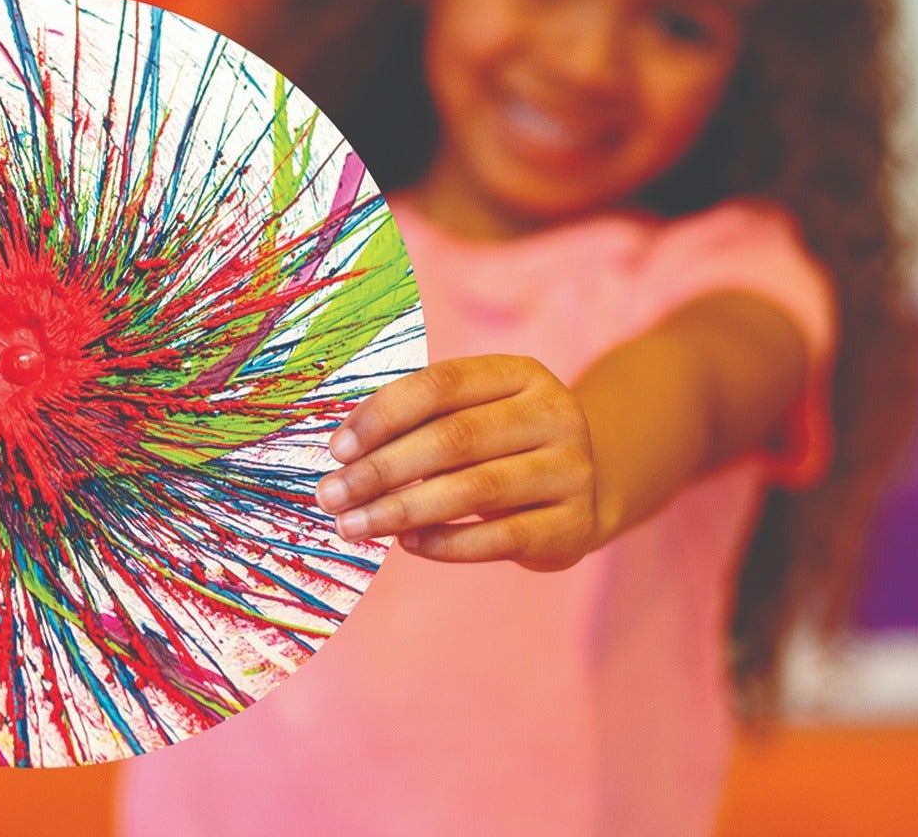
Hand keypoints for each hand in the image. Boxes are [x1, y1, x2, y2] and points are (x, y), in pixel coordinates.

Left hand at [314, 355, 599, 571]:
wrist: (586, 492)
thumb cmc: (504, 448)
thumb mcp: (476, 416)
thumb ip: (421, 423)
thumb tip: (344, 454)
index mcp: (522, 374)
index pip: (443, 384)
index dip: (384, 414)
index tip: (336, 449)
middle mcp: (554, 414)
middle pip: (454, 438)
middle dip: (381, 470)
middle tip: (331, 495)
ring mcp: (571, 470)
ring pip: (475, 489)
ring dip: (402, 510)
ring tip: (353, 525)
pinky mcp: (574, 524)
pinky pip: (501, 538)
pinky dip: (446, 542)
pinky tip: (407, 543)